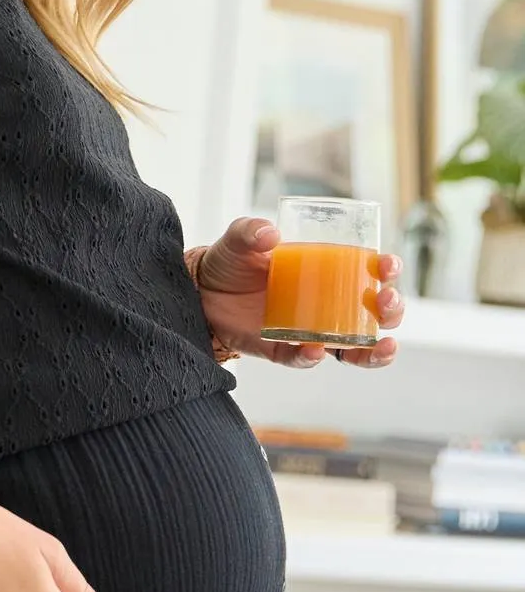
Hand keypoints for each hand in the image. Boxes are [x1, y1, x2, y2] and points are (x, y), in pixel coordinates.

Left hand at [194, 217, 404, 367]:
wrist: (199, 292)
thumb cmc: (231, 262)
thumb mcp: (238, 239)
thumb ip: (250, 231)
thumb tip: (269, 233)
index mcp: (326, 272)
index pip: (369, 272)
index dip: (386, 269)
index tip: (388, 263)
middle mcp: (326, 305)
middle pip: (374, 314)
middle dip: (391, 309)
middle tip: (385, 301)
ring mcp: (308, 330)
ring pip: (354, 347)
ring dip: (373, 349)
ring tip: (382, 345)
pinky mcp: (283, 350)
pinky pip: (303, 360)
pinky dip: (311, 358)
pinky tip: (313, 350)